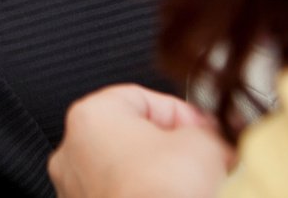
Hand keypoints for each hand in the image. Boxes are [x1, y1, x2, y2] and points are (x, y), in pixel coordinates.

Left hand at [49, 84, 234, 197]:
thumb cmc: (163, 194)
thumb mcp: (204, 145)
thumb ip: (208, 133)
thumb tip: (215, 140)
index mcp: (91, 116)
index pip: (142, 99)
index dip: (182, 113)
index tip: (207, 130)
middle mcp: (72, 151)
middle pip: (132, 137)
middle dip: (171, 148)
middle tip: (204, 160)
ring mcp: (75, 190)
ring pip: (126, 172)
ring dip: (159, 177)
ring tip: (192, 188)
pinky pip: (121, 197)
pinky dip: (144, 197)